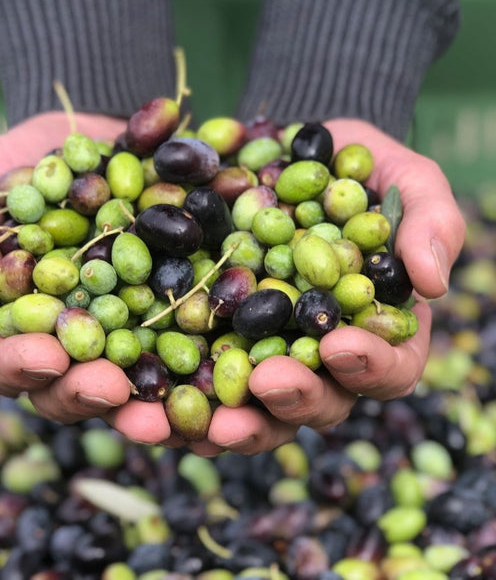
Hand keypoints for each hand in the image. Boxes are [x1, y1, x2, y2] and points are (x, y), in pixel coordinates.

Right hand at [0, 112, 176, 443]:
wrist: (103, 138)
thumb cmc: (31, 161)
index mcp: (14, 317)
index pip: (3, 359)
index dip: (20, 365)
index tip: (48, 355)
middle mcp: (66, 337)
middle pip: (66, 387)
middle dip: (86, 392)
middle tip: (111, 388)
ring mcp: (119, 333)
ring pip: (125, 386)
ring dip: (143, 408)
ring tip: (164, 418)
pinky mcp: (166, 318)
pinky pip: (179, 354)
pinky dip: (193, 374)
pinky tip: (210, 383)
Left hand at [186, 118, 465, 456]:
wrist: (282, 154)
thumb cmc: (353, 168)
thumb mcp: (402, 179)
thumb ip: (428, 220)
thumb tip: (432, 282)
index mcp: (372, 327)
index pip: (386, 367)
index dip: (369, 366)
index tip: (339, 345)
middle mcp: (317, 354)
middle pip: (315, 402)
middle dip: (292, 399)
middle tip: (266, 383)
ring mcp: (262, 351)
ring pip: (252, 408)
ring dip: (229, 423)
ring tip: (203, 424)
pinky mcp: (211, 339)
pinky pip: (194, 381)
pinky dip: (176, 400)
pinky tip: (147, 408)